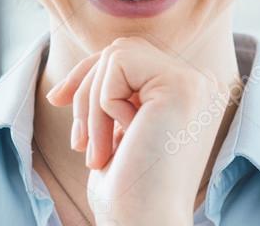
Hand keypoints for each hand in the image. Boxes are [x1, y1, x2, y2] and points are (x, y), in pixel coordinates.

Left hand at [46, 36, 226, 224]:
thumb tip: (85, 69)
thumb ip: (118, 90)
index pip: (128, 56)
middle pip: (119, 50)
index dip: (87, 75)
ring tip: (97, 149)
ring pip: (115, 55)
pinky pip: (116, 65)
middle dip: (86, 89)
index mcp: (189, 91)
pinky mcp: (182, 86)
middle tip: (80, 141)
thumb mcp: (118, 126)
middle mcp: (200, 82)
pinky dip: (101, 105)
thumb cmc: (128, 185)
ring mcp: (195, 82)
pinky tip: (118, 143)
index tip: (58, 101)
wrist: (144, 224)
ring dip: (91, 104)